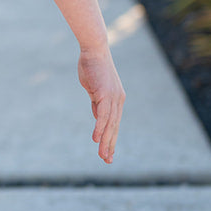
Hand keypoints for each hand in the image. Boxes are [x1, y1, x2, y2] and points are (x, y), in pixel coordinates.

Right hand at [78, 48, 124, 164]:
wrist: (94, 49)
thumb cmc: (92, 66)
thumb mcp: (94, 88)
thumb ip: (96, 102)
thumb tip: (97, 116)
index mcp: (116, 99)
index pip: (115, 123)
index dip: (111, 138)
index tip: (108, 152)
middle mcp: (118, 100)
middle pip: (115, 127)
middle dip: (110, 145)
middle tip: (107, 160)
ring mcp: (113, 97)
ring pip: (110, 124)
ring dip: (106, 141)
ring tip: (102, 155)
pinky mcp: (105, 94)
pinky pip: (103, 115)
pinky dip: (100, 128)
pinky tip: (96, 139)